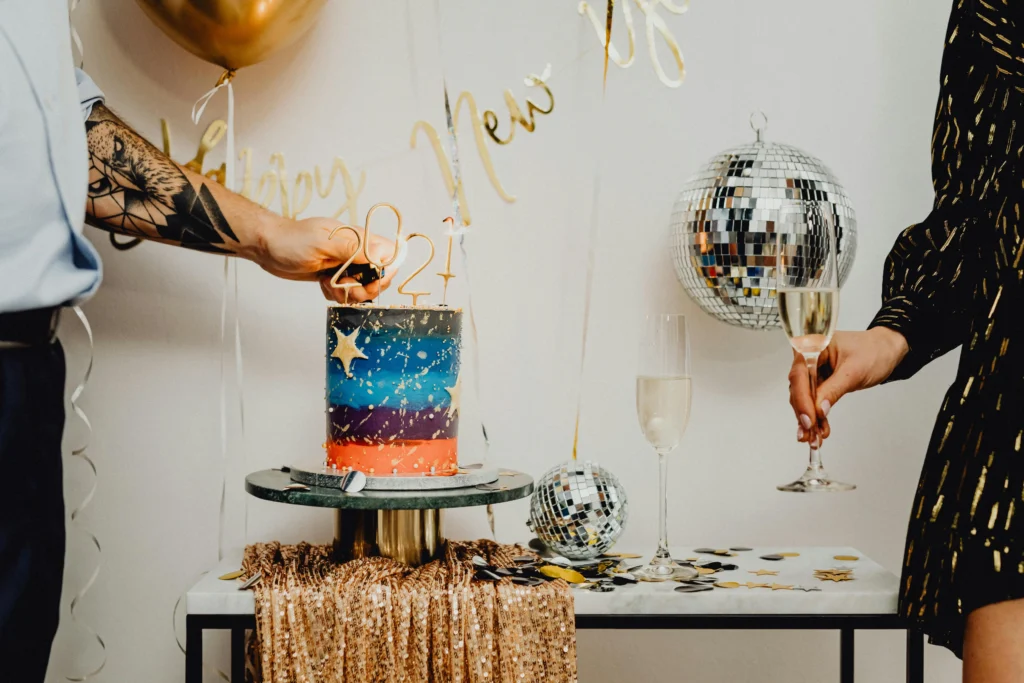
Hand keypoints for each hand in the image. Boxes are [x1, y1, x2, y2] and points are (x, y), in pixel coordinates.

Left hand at [252, 217, 397, 302]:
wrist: (268, 247)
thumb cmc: (292, 240)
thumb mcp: (322, 243)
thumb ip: (353, 248)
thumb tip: (383, 254)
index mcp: (359, 238)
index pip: (390, 254)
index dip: (386, 270)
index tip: (369, 278)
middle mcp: (357, 251)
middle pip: (380, 276)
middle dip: (365, 288)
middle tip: (345, 285)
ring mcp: (347, 264)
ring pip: (364, 287)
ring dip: (349, 293)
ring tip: (330, 285)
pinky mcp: (336, 276)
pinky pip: (348, 292)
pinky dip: (337, 294)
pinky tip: (323, 285)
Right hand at [788, 327, 908, 445]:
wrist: (886, 351)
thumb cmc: (873, 352)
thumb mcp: (854, 371)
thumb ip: (834, 390)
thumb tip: (819, 409)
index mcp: (813, 346)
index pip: (800, 375)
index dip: (802, 399)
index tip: (808, 419)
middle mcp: (808, 358)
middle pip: (798, 389)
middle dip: (804, 413)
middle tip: (809, 433)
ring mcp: (813, 371)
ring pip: (804, 398)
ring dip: (809, 419)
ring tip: (813, 438)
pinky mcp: (819, 382)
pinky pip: (814, 401)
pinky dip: (817, 417)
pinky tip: (820, 430)